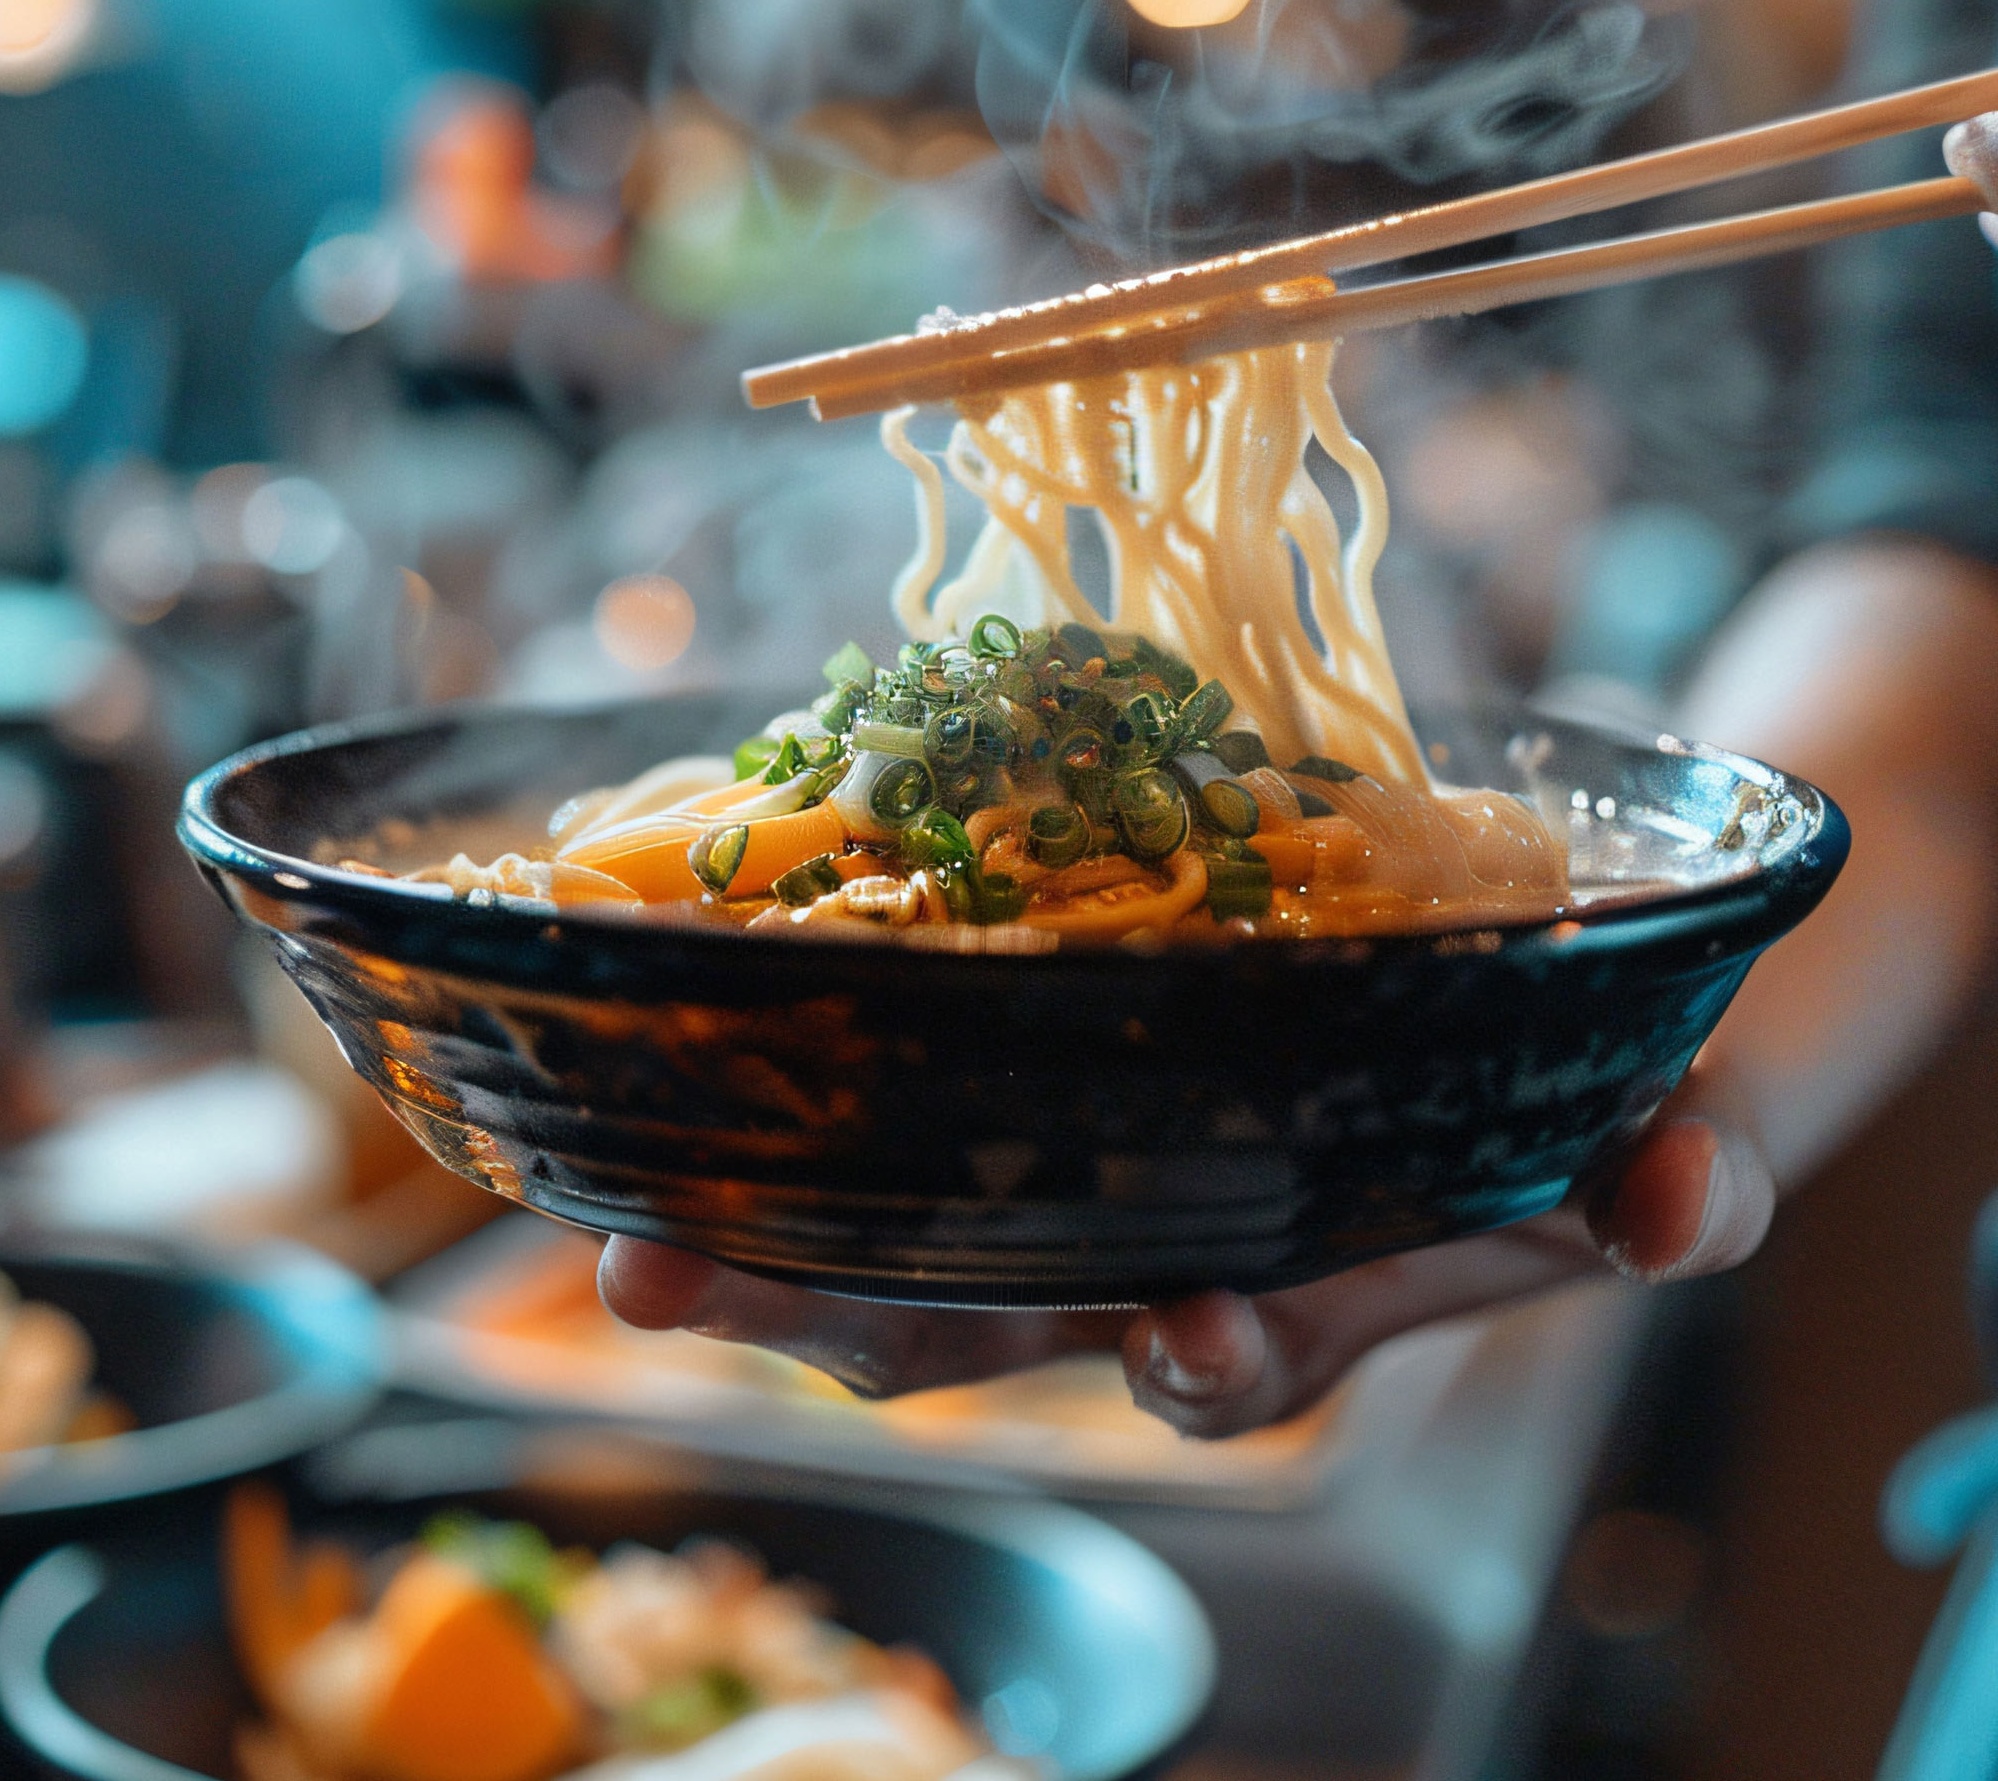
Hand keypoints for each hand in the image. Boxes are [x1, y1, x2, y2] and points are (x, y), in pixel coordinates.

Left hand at [595, 1075, 1773, 1435]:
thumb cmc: (1568, 1082)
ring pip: (871, 1206)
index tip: (1189, 1335)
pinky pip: (873, 1049)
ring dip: (739, 1221)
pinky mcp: (1004, 1014)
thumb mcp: (1645, 1137)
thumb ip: (1666, 1182)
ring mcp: (1055, 1140)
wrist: (1521, 942)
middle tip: (655, 1290)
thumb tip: (1689, 1193)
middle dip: (804, 1316)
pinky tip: (674, 987)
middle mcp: (1134, 1230)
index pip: (1214, 1358)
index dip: (1200, 1361)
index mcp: (1285, 1282)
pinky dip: (783, 1029)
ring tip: (614, 1228)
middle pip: (955, 1309)